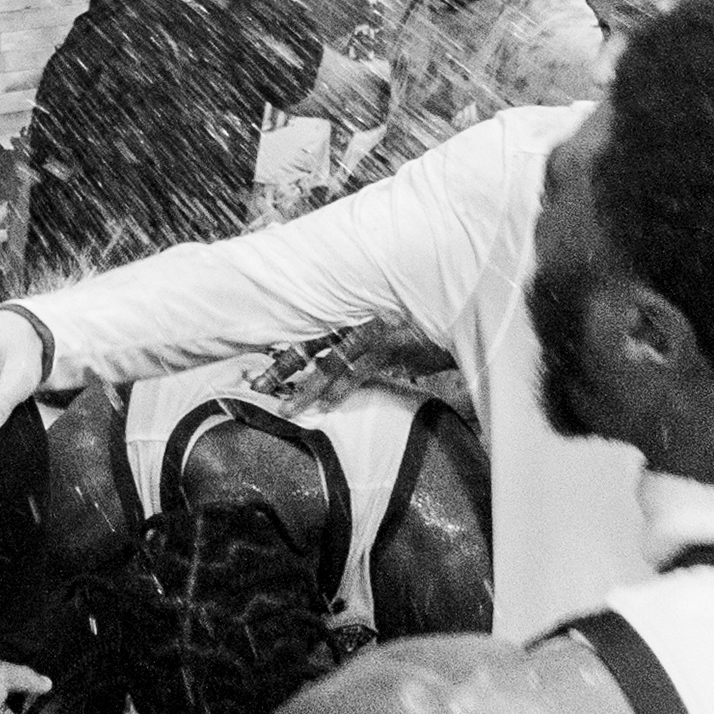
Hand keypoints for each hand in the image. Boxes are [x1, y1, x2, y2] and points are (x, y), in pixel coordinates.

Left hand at [253, 316, 460, 412]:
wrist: (459, 304)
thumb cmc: (424, 312)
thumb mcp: (391, 314)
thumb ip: (367, 334)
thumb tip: (351, 357)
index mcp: (350, 307)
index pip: (307, 326)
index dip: (284, 347)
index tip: (261, 365)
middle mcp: (355, 315)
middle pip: (308, 342)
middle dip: (281, 367)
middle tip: (255, 386)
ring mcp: (371, 330)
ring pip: (329, 361)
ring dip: (307, 388)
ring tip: (286, 408)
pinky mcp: (390, 346)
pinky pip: (359, 370)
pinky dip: (341, 389)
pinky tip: (326, 405)